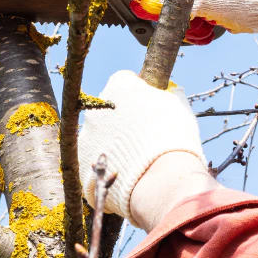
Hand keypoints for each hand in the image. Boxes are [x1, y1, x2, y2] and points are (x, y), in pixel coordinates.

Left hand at [78, 70, 212, 226]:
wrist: (159, 177)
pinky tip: (123, 170)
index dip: (137, 92)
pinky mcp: (82, 159)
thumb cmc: (172, 137)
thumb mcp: (175, 106)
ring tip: (133, 156)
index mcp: (119, 87)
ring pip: (99, 133)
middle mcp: (97, 107)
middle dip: (121, 118)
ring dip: (112, 140)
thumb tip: (163, 95)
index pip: (125, 81)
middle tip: (140, 134)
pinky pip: (95, 156)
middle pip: (109, 109)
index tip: (146, 104)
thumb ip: (162, 96)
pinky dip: (106, 161)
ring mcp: (86, 134)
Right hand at [131, 0, 257, 44]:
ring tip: (201, 26)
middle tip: (180, 21)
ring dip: (183, 21)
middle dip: (167, 11)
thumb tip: (138, 6)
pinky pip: (191, 10)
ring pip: (176, 4)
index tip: (145, 8)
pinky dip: (196, 22)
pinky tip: (208, 28)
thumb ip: (164, 1)